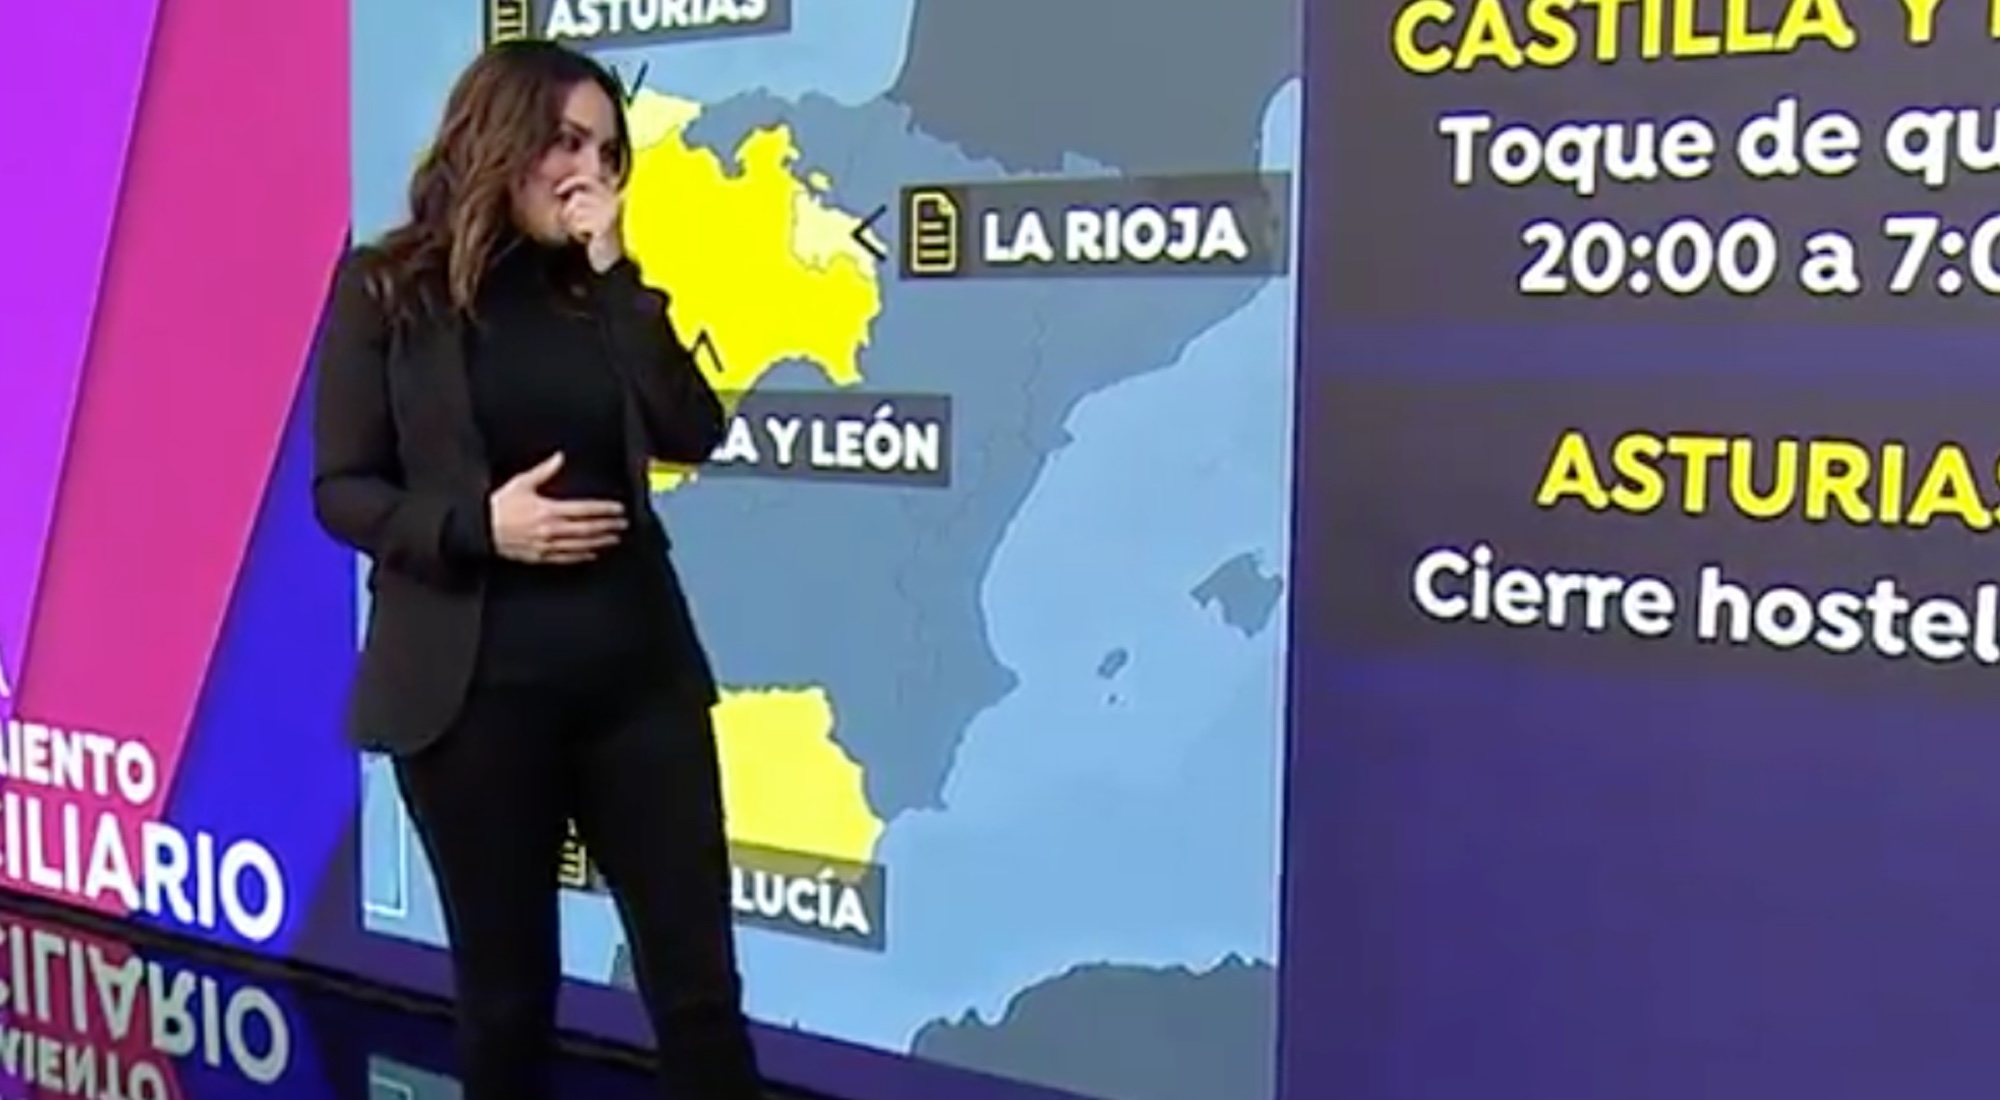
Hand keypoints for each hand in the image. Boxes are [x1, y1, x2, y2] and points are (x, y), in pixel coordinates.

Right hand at [488, 452, 626, 564]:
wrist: (480, 530)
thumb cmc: (498, 506)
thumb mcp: (521, 484)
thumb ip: (543, 471)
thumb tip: (559, 456)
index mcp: (548, 510)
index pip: (584, 510)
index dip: (604, 510)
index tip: (618, 509)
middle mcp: (551, 530)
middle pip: (587, 529)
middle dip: (608, 526)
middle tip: (624, 525)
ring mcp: (547, 546)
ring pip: (580, 545)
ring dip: (600, 541)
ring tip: (615, 538)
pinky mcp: (540, 557)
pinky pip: (566, 558)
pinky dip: (582, 556)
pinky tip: (593, 553)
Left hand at [558, 176, 623, 272]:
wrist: (618, 264)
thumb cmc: (604, 243)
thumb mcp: (596, 219)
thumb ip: (585, 204)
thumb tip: (564, 195)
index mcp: (612, 197)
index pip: (587, 181)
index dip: (571, 183)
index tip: (557, 191)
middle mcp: (611, 202)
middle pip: (577, 198)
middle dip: (569, 212)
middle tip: (574, 226)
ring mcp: (607, 214)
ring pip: (575, 211)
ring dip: (573, 224)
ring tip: (583, 234)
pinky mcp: (602, 226)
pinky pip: (578, 224)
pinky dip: (577, 233)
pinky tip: (587, 239)